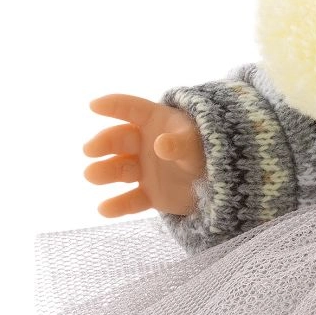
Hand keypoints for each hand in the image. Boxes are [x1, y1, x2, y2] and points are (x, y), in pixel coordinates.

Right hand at [83, 93, 205, 218]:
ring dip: (105, 171)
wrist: (225, 182)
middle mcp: (146, 144)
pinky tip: (104, 209)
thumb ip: (181, 144)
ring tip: (92, 175)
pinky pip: (132, 200)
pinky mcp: (151, 195)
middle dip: (103, 143)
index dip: (113, 105)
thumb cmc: (211, 151)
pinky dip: (119, 205)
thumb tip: (160, 145)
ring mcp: (146, 170)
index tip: (94, 105)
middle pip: (120, 140)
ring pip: (121, 169)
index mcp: (157, 121)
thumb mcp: (198, 144)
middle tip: (90, 150)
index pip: (132, 109)